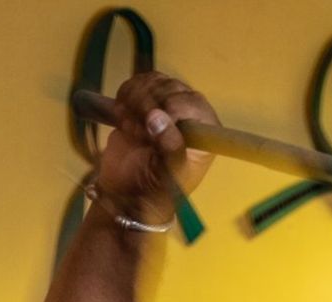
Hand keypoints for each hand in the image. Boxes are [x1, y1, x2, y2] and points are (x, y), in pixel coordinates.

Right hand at [94, 71, 218, 226]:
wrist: (127, 191)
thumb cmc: (154, 190)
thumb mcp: (167, 177)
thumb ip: (169, 149)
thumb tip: (157, 117)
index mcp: (206, 134)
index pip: (193, 103)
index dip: (169, 109)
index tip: (150, 130)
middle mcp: (192, 116)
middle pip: (171, 88)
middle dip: (147, 107)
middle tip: (138, 134)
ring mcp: (170, 106)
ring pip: (153, 82)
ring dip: (134, 103)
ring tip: (132, 130)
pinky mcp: (149, 100)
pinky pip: (139, 82)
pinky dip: (126, 96)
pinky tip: (125, 118)